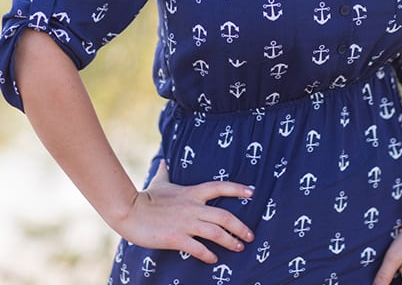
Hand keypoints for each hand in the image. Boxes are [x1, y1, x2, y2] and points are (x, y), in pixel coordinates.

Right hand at [117, 160, 254, 263]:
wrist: (130, 211)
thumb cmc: (146, 197)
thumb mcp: (159, 182)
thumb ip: (165, 172)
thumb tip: (163, 160)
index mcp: (192, 192)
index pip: (220, 187)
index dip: (237, 189)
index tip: (252, 192)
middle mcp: (193, 207)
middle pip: (224, 215)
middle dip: (240, 227)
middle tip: (251, 236)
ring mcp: (186, 223)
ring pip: (216, 232)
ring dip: (230, 241)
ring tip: (239, 248)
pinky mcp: (176, 238)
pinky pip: (198, 248)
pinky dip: (208, 255)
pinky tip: (214, 259)